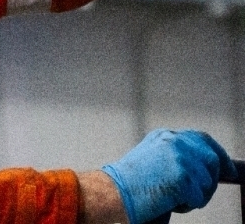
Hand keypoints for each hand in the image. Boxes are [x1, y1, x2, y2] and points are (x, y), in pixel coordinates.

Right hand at [101, 129, 235, 223]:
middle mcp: (174, 142)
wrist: (113, 191)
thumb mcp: (153, 158)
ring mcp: (179, 158)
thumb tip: (209, 167)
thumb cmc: (130, 182)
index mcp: (165, 136)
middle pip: (211, 159)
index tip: (227, 169)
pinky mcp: (182, 176)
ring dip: (195, 196)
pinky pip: (198, 198)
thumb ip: (176, 155)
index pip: (201, 138)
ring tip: (169, 197)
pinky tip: (166, 201)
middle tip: (200, 193)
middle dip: (211, 178)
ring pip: (207, 182)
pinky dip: (186, 205)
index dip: (217, 153)